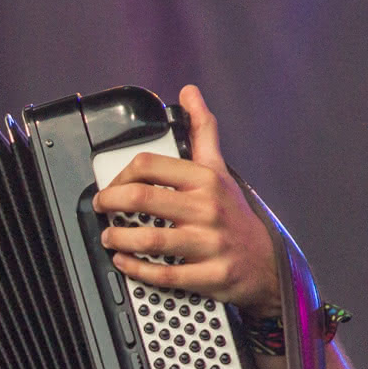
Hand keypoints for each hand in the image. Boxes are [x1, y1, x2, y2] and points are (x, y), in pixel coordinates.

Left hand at [94, 85, 280, 316]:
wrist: (266, 263)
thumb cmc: (235, 215)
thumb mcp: (220, 169)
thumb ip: (203, 130)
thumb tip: (190, 93)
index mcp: (205, 179)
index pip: (151, 165)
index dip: (121, 174)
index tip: (112, 184)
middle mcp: (207, 208)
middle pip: (144, 198)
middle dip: (111, 202)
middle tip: (101, 207)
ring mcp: (208, 243)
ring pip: (151, 238)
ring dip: (119, 238)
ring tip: (109, 236)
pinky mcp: (208, 275)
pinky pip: (164, 273)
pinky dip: (136, 268)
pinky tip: (124, 262)